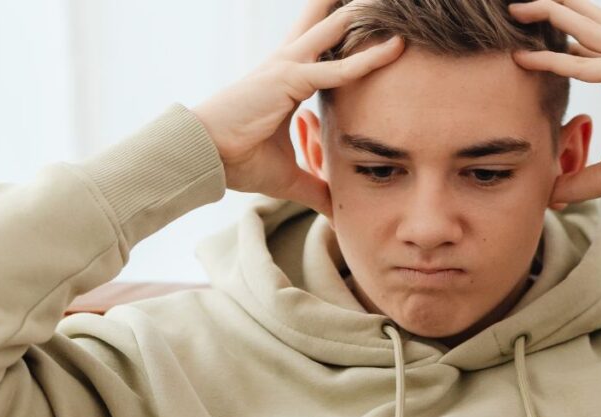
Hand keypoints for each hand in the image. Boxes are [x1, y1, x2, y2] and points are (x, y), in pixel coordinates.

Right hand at [191, 0, 403, 219]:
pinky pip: (337, 69)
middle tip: (383, 0)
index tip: (375, 23)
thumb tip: (335, 211)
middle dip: (350, 9)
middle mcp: (290, 63)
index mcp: (290, 79)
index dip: (348, 32)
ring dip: (360, 13)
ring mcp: (288, 66)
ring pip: (335, 29)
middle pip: (327, 24)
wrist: (205, 156)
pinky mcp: (289, 78)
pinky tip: (395, 48)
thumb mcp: (289, 177)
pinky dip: (367, 60)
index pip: (326, 47)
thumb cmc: (238, 161)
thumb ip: (316, 188)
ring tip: (389, 1)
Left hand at [508, 0, 600, 205]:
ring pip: (586, 32)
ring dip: (552, 15)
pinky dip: (554, 61)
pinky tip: (525, 58)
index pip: (593, 48)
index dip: (564, 38)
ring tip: (519, 8)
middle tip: (521, 4)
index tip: (533, 33)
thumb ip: (578, 180)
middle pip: (590, 26)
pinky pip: (585, 66)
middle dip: (556, 10)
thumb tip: (551, 196)